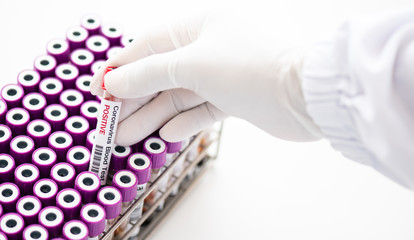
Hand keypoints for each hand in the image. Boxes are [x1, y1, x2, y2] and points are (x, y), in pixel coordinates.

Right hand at [90, 12, 321, 145]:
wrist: (308, 95)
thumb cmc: (252, 66)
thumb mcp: (193, 64)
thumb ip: (150, 72)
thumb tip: (115, 81)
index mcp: (199, 25)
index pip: (149, 46)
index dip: (121, 69)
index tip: (99, 91)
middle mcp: (209, 47)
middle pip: (160, 74)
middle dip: (134, 100)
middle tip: (109, 125)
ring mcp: (222, 74)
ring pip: (178, 95)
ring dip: (153, 116)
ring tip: (127, 138)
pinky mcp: (234, 98)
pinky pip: (201, 109)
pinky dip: (184, 122)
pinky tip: (165, 135)